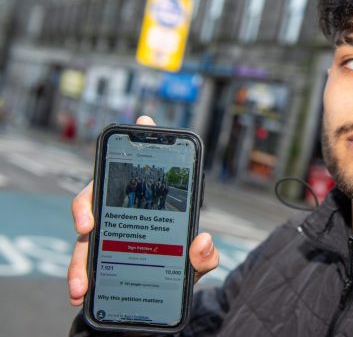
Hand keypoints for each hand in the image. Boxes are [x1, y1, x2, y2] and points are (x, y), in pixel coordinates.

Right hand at [67, 116, 219, 305]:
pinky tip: (79, 293)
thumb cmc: (178, 268)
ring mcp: (106, 238)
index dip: (138, 144)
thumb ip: (206, 255)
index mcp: (146, 204)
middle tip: (87, 226)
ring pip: (84, 240)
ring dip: (78, 261)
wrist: (162, 300)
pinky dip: (79, 279)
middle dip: (85, 207)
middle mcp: (120, 215)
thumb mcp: (197, 262)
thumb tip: (203, 240)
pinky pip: (83, 266)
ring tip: (80, 282)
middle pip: (96, 198)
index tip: (144, 121)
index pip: (138, 171)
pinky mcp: (97, 262)